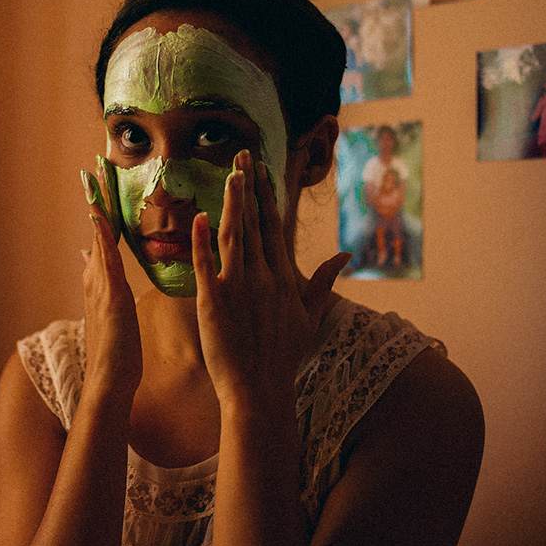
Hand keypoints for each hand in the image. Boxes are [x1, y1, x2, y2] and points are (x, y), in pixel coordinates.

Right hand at [81, 163, 141, 397]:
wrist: (109, 383)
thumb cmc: (118, 352)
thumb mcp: (111, 308)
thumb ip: (101, 281)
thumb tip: (90, 256)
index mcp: (103, 280)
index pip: (105, 235)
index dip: (104, 207)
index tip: (103, 180)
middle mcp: (97, 278)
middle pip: (98, 228)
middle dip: (96, 196)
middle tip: (95, 165)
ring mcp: (101, 286)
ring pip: (99, 239)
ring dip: (97, 207)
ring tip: (95, 178)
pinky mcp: (109, 299)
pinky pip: (105, 263)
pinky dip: (101, 239)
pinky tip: (100, 219)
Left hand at [190, 151, 350, 406]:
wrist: (260, 390)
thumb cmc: (283, 356)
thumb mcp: (309, 317)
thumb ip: (324, 283)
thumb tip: (345, 257)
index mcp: (283, 278)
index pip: (274, 227)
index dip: (266, 195)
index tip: (261, 169)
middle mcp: (263, 278)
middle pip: (255, 223)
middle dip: (248, 187)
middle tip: (242, 155)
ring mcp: (238, 289)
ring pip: (234, 237)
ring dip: (232, 204)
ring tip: (229, 174)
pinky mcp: (213, 304)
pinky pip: (206, 267)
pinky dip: (201, 242)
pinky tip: (199, 217)